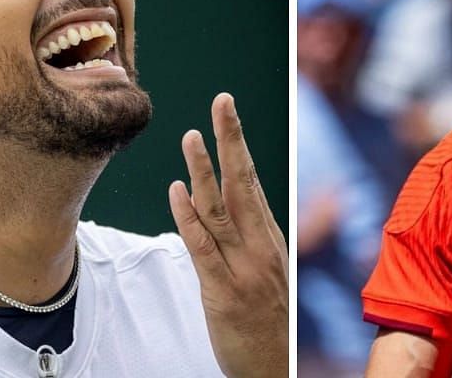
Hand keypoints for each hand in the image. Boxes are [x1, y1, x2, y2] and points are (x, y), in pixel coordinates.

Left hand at [168, 93, 288, 377]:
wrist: (274, 369)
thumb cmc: (268, 322)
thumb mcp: (266, 272)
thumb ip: (251, 236)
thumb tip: (237, 200)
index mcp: (269, 238)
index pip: (252, 179)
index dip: (238, 142)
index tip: (227, 108)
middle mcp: (260, 247)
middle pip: (243, 183)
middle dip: (231, 139)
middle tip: (222, 100)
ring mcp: (244, 268)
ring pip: (221, 210)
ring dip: (204, 170)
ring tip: (191, 135)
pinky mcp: (223, 292)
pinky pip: (204, 249)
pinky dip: (189, 218)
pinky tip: (177, 192)